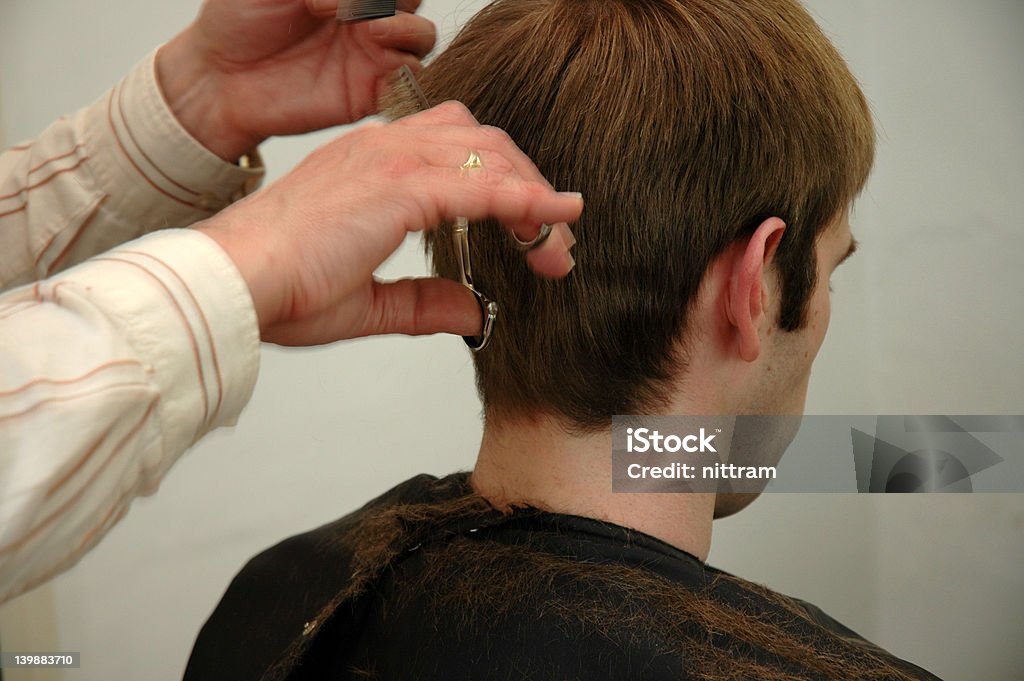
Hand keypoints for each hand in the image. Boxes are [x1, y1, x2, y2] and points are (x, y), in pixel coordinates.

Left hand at [156, 0, 435, 160]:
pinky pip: (411, 82)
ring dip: (405, 28)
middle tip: (352, 8)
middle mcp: (366, 17)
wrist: (220, 76)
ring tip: (369, 29)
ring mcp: (372, 54)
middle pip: (415, 0)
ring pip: (422, 37)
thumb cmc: (238, 18)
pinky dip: (407, 71)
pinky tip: (376, 64)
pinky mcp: (370, 93)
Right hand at [199, 102, 582, 345]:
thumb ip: (425, 301)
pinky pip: (481, 186)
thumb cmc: (280, 289)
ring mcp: (390, 160)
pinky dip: (527, 200)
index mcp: (373, 165)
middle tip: (556, 246)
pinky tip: (558, 216)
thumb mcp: (371, 302)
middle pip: (485, 143)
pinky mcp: (397, 186)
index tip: (537, 236)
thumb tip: (474, 312)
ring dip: (534, 199)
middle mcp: (384, 148)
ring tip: (560, 244)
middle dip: (529, 189)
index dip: (506, 189)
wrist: (233, 285)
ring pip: (490, 157)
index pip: (459, 153)